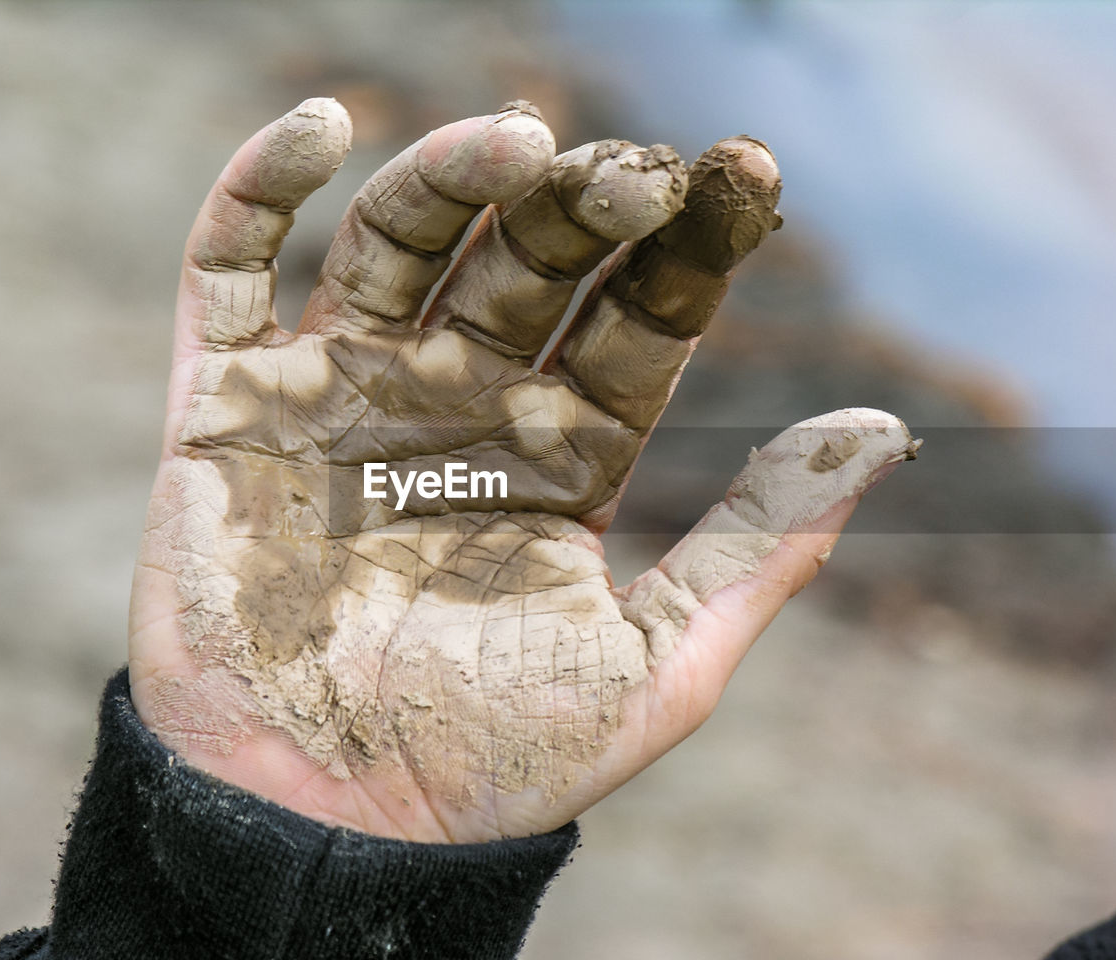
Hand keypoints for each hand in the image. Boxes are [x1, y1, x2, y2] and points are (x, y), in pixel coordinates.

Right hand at [128, 99, 917, 843]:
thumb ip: (762, 545)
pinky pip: (231, 267)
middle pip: (528, 261)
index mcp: (562, 457)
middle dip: (586, 206)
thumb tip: (884, 431)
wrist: (320, 828)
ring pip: (399, 240)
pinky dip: (263, 185)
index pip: (638, 323)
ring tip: (520, 141)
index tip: (752, 179)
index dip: (693, 252)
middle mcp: (459, 407)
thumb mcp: (657, 665)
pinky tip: (325, 124)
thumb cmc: (487, 766)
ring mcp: (344, 393)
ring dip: (454, 173)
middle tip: (637, 173)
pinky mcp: (230, 401)